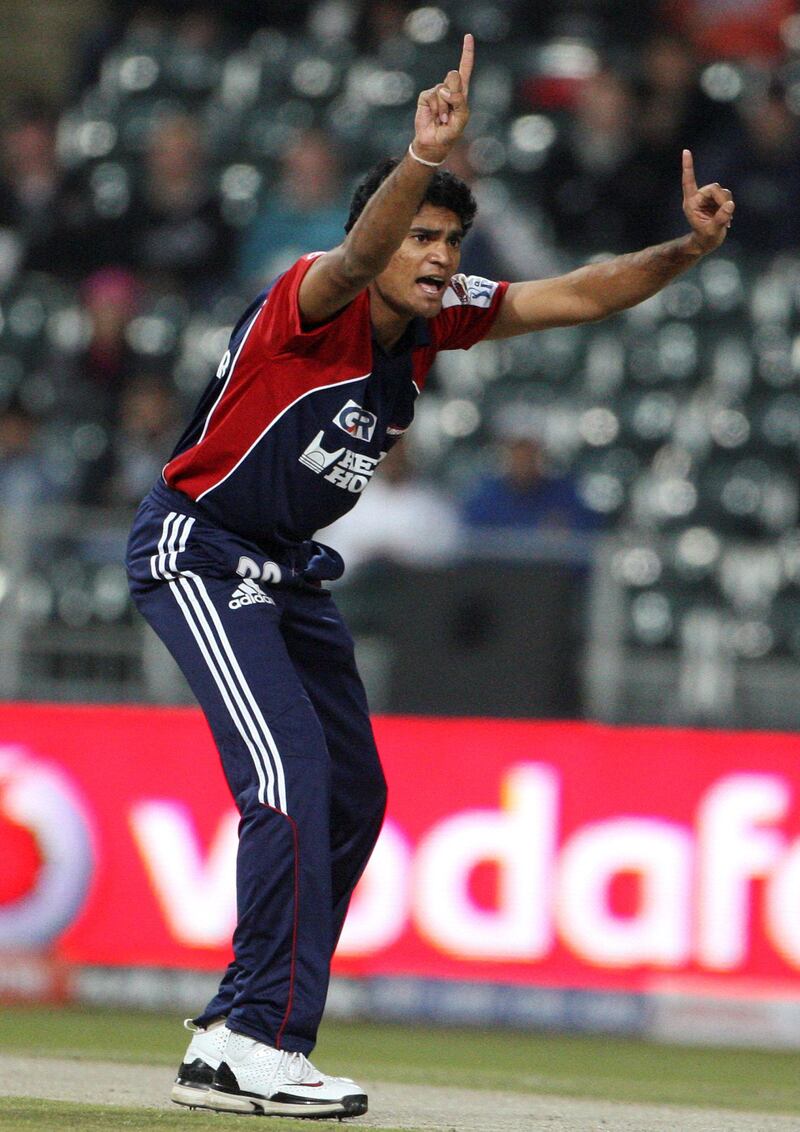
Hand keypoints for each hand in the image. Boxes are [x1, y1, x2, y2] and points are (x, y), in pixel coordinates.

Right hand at [412, 33, 473, 162]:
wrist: (434, 143)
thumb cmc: (450, 132)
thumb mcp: (461, 118)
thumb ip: (459, 101)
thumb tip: (444, 89)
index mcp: (461, 92)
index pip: (465, 68)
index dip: (466, 52)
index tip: (468, 36)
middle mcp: (449, 88)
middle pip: (454, 76)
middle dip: (454, 92)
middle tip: (450, 111)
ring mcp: (436, 91)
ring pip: (443, 89)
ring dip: (444, 108)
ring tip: (442, 119)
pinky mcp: (426, 96)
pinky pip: (433, 97)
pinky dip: (436, 109)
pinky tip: (435, 117)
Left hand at [682, 149, 734, 253]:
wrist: (707, 243)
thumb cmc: (705, 238)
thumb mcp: (712, 231)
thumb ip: (721, 218)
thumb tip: (730, 204)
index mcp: (691, 203)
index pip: (688, 182)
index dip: (688, 167)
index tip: (686, 151)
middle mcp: (699, 198)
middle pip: (714, 188)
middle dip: (722, 200)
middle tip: (727, 214)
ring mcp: (708, 198)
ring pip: (723, 192)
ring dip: (726, 204)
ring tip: (725, 220)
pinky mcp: (717, 200)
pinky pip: (728, 197)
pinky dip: (730, 207)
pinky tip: (728, 220)